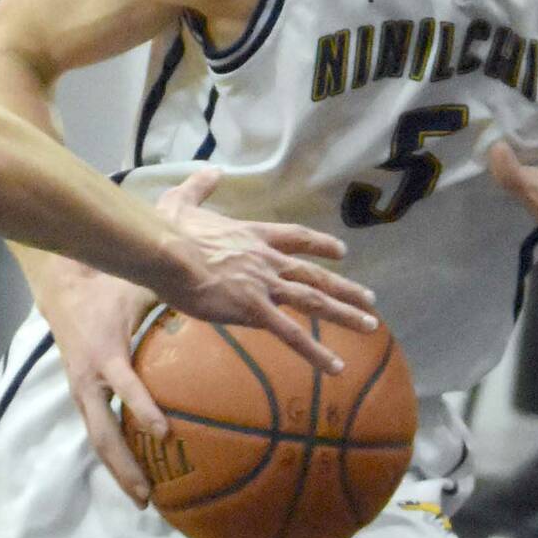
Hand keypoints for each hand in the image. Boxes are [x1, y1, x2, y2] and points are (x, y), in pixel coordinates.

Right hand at [35, 256, 162, 506]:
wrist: (62, 288)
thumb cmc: (109, 289)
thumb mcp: (140, 289)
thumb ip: (174, 298)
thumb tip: (219, 303)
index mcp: (105, 354)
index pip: (124, 387)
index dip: (143, 409)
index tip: (164, 433)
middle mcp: (88, 381)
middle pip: (103, 434)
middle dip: (124, 467)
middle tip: (148, 495)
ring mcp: (82, 393)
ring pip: (98, 441)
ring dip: (118, 471)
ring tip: (143, 500)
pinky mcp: (82, 397)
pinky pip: (99, 431)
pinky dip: (115, 456)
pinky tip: (138, 474)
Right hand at [151, 170, 379, 377]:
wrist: (167, 252)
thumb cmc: (169, 230)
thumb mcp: (182, 200)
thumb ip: (200, 186)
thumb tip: (211, 170)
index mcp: (253, 235)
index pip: (296, 238)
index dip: (321, 245)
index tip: (342, 251)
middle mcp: (267, 260)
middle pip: (315, 274)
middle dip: (345, 287)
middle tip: (371, 299)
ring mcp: (265, 285)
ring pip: (314, 301)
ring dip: (345, 314)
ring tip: (371, 325)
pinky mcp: (255, 310)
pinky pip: (292, 334)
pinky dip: (316, 352)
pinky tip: (335, 367)